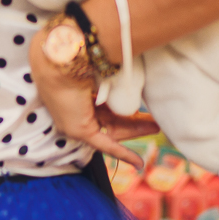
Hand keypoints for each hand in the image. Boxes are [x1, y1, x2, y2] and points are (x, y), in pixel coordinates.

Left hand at [28, 29, 158, 168]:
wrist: (62, 57)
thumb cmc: (77, 56)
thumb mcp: (101, 70)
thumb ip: (113, 78)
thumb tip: (132, 73)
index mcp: (76, 91)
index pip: (105, 106)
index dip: (124, 110)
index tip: (140, 110)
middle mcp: (74, 108)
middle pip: (111, 120)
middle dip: (135, 123)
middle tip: (156, 122)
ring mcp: (74, 120)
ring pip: (112, 131)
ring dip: (135, 133)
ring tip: (156, 128)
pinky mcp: (79, 130)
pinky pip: (104, 145)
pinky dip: (123, 154)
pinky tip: (138, 163)